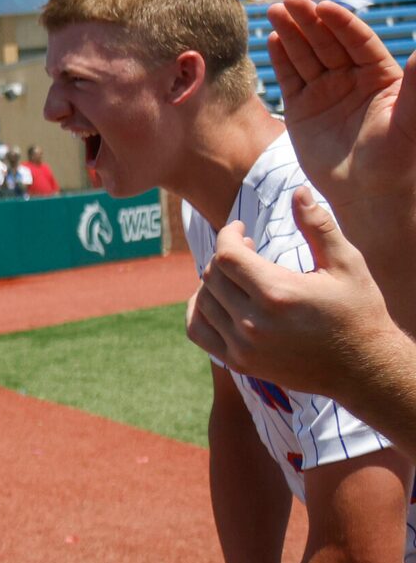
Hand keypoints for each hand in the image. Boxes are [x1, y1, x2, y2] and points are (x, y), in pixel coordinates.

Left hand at [186, 193, 412, 406]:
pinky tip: (218, 299)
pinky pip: (198, 331)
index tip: (241, 229)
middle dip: (226, 255)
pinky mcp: (239, 363)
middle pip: (212, 274)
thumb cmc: (359, 312)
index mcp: (278, 293)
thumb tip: (299, 192)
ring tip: (238, 274)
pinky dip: (199, 311)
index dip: (228, 234)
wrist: (364, 369)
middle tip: (247, 249)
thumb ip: (319, 227)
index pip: (226, 254)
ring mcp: (243, 346)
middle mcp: (254, 322)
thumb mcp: (347, 265)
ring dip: (213, 281)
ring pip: (203, 300)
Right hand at [268, 0, 415, 277]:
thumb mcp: (411, 118)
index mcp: (382, 76)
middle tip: (291, 1)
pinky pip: (290, 78)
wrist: (368, 196)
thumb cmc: (398, 160)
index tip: (324, 7)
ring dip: (291, 33)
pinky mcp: (302, 109)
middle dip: (309, 21)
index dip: (341, 23)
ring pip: (306, 55)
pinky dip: (280, 59)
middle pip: (328, 42)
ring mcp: (326, 93)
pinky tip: (272, 40)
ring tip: (275, 12)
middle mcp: (353, 79)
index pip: (359, 41)